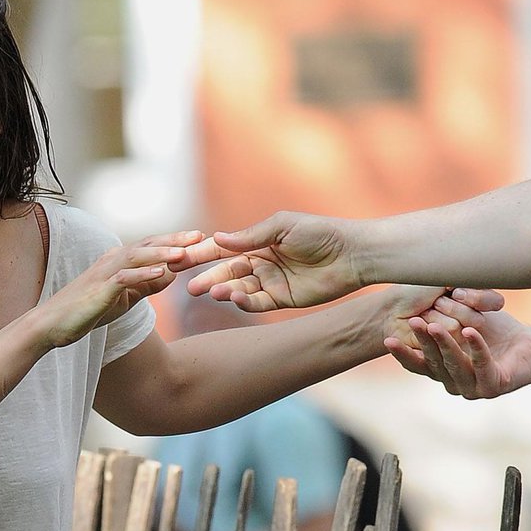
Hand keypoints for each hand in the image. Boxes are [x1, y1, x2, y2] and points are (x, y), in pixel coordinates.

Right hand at [40, 232, 202, 348]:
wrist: (52, 324)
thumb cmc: (86, 310)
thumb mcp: (123, 298)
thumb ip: (146, 285)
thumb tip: (171, 275)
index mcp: (117, 261)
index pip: (149, 246)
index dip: (173, 241)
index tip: (197, 237)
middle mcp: (110, 260)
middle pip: (146, 244)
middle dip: (173, 240)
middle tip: (198, 235)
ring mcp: (103, 273)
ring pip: (136, 256)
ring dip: (161, 253)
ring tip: (184, 253)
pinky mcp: (98, 289)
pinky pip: (123, 278)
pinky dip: (142, 274)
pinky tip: (161, 274)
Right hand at [178, 212, 363, 311]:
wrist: (352, 254)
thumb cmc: (319, 233)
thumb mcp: (281, 227)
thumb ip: (249, 236)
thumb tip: (217, 238)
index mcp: (257, 242)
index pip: (222, 249)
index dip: (201, 254)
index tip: (178, 260)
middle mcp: (260, 263)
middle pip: (227, 272)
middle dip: (207, 279)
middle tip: (188, 286)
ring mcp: (270, 282)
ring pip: (240, 289)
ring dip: (225, 291)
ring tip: (213, 292)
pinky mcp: (282, 300)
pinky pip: (258, 303)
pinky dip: (245, 302)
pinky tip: (235, 299)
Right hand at [383, 290, 530, 399]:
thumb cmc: (494, 332)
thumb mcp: (461, 323)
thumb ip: (438, 320)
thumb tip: (408, 306)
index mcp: (443, 372)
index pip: (418, 365)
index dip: (402, 354)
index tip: (387, 339)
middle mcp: (454, 383)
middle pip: (434, 362)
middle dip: (422, 341)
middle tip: (411, 322)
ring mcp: (474, 388)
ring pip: (455, 364)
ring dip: (444, 344)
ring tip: (434, 324)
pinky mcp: (494, 386)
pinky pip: (483, 364)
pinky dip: (476, 347)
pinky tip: (470, 331)